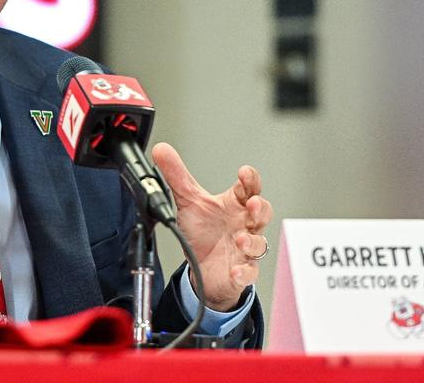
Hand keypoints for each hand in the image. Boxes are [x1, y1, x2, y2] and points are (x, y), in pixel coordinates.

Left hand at [152, 143, 272, 311]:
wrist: (201, 265)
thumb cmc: (204, 231)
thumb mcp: (188, 202)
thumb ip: (177, 176)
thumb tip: (162, 150)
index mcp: (234, 205)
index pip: (249, 188)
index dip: (250, 179)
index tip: (245, 173)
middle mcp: (244, 225)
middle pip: (262, 213)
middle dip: (260, 207)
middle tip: (252, 203)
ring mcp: (245, 249)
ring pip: (259, 244)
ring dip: (252, 241)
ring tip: (240, 238)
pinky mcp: (241, 271)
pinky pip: (249, 273)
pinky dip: (244, 272)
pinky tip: (236, 271)